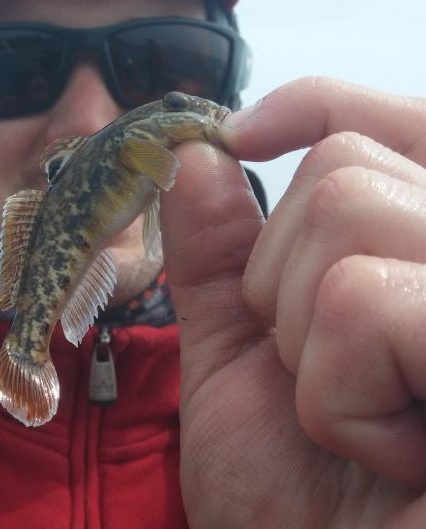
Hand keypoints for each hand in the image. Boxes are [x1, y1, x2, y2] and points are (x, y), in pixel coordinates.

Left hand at [161, 77, 425, 527]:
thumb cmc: (293, 500)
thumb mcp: (241, 362)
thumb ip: (221, 260)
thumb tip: (197, 158)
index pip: (399, 126)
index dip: (323, 106)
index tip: (243, 132)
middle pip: (348, 172)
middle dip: (280, 285)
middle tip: (315, 375)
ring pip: (356, 214)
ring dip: (306, 340)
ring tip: (354, 418)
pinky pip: (369, 302)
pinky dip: (336, 393)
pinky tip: (391, 455)